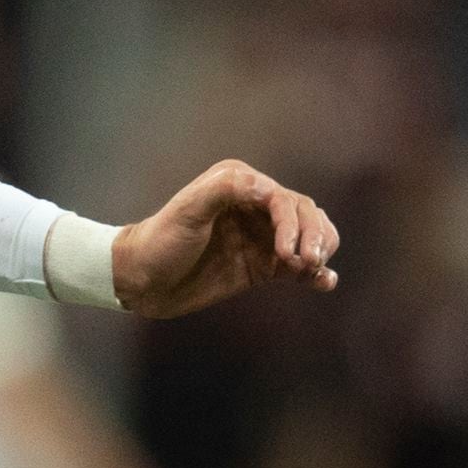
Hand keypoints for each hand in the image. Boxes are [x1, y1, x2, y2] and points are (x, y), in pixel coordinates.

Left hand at [107, 160, 341, 317]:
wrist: (143, 280)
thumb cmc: (161, 240)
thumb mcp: (188, 210)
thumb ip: (224, 191)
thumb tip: (268, 189)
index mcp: (241, 185)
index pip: (284, 200)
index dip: (293, 225)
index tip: (287, 254)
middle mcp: (257, 206)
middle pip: (305, 215)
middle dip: (314, 237)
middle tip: (307, 263)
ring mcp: (262, 238)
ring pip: (309, 237)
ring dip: (320, 250)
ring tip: (314, 270)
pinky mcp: (262, 266)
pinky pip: (298, 268)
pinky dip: (316, 274)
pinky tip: (325, 283)